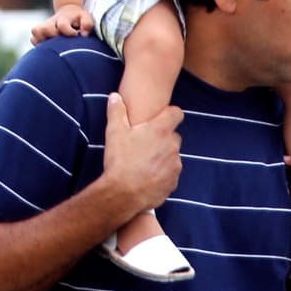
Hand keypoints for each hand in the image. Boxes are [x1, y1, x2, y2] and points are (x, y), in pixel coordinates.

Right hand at [31, 4, 94, 44]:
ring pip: (35, 31)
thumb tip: (83, 34)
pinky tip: (48, 46)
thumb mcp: (86, 18)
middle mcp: (52, 22)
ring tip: (52, 44)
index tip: (75, 34)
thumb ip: (87, 24)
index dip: (68, 31)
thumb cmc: (78, 18)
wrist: (68, 12)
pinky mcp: (40, 33)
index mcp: (63, 18)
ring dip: (42, 39)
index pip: (62, 25)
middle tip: (61, 40)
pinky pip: (33, 39)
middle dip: (53, 35)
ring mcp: (44, 27)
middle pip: (45, 28)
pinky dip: (38, 43)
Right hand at [100, 93, 183, 219]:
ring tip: (144, 163)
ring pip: (172, 156)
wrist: (124, 194)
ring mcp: (175, 165)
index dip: (169, 114)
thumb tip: (115, 96)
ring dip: (163, 157)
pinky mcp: (173, 182)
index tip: (161, 118)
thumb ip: (116, 111)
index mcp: (160, 130)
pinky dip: (162, 174)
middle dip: (163, 138)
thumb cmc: (119, 161)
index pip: (176, 113)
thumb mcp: (114, 132)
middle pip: (173, 136)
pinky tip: (147, 177)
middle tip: (146, 144)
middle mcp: (172, 146)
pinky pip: (170, 174)